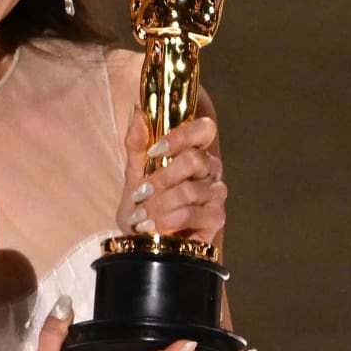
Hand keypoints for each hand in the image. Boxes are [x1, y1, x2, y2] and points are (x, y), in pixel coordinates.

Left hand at [115, 106, 226, 244]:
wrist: (143, 238)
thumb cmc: (143, 201)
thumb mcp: (134, 171)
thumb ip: (137, 143)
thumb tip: (137, 111)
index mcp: (195, 150)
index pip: (203, 129)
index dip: (181, 136)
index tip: (154, 151)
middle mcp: (211, 168)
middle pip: (194, 160)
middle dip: (161, 179)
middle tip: (140, 193)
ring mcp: (216, 193)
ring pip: (189, 190)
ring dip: (159, 204)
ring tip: (141, 217)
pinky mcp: (216, 217)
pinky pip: (193, 214)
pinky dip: (168, 220)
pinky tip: (154, 227)